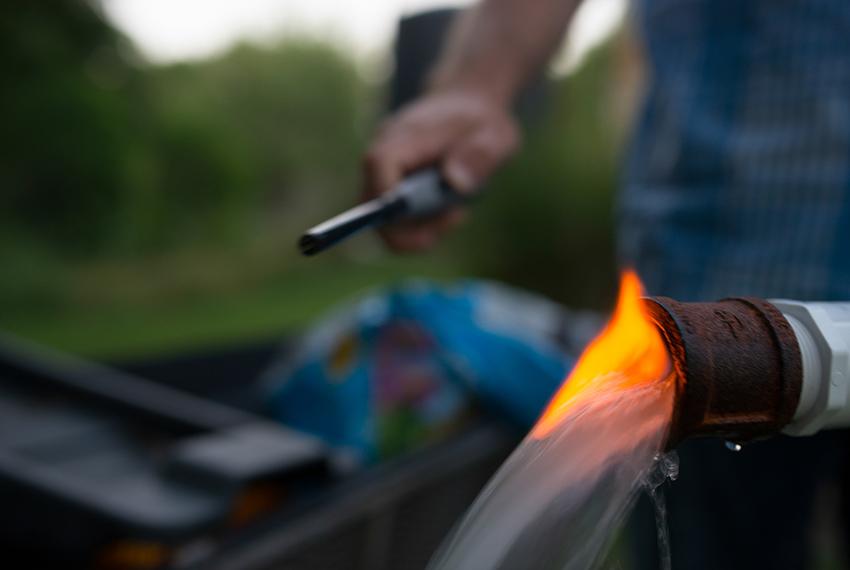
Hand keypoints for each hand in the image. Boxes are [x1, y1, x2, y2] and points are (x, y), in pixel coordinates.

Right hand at [362, 89, 519, 251]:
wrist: (467, 105)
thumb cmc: (482, 122)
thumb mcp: (496, 136)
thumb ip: (480, 156)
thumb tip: (455, 183)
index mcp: (408, 134)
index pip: (379, 164)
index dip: (391, 200)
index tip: (426, 223)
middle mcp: (386, 151)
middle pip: (369, 203)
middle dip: (408, 229)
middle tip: (455, 218)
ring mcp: (384, 169)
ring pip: (380, 217)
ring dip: (417, 228)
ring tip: (456, 212)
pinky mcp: (390, 184)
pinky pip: (392, 217)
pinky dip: (419, 223)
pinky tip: (448, 209)